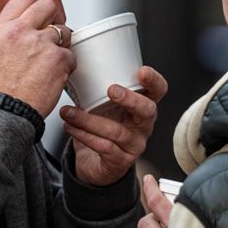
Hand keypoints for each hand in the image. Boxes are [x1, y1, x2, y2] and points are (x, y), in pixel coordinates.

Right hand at [0, 0, 74, 115]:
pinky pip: (71, 55)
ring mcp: (41, 44)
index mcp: (3, 28)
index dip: (38, 3)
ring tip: (52, 61)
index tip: (43, 11)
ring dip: (63, 44)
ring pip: (64, 31)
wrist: (7, 111)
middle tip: (55, 29)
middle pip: (48, 6)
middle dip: (55, 17)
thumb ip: (8, 33)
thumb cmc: (0, 88)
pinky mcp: (58, 59)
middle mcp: (21, 31)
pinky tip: (55, 76)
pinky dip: (67, 66)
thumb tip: (24, 23)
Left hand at [59, 66, 167, 186]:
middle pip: (147, 110)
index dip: (154, 81)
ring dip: (89, 120)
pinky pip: (104, 147)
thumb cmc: (100, 128)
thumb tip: (72, 64)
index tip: (142, 71)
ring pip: (117, 131)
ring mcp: (134, 145)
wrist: (93, 163)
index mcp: (142, 106)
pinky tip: (70, 127)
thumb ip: (97, 89)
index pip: (158, 91)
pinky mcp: (121, 161)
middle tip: (111, 90)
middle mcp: (143, 126)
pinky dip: (84, 136)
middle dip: (130, 99)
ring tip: (69, 112)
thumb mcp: (102, 106)